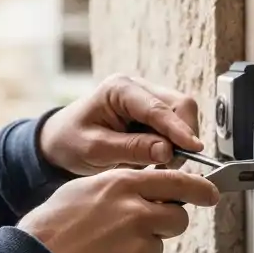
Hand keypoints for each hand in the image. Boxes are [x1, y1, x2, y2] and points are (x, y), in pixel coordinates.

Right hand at [18, 168, 219, 252]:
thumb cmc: (50, 229)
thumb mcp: (82, 191)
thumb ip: (117, 189)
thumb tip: (141, 190)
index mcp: (121, 184)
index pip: (176, 181)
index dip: (200, 188)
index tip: (212, 193)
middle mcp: (136, 211)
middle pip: (177, 217)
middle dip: (166, 225)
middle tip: (139, 230)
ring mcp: (138, 244)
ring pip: (156, 247)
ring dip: (139, 250)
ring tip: (103, 251)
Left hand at [38, 73, 203, 176]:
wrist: (59, 142)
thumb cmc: (70, 141)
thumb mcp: (94, 149)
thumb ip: (131, 149)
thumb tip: (167, 151)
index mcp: (119, 89)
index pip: (158, 107)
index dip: (178, 129)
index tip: (193, 148)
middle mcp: (137, 88)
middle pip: (179, 105)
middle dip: (183, 135)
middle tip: (172, 164)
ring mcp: (147, 99)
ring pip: (182, 115)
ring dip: (179, 141)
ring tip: (160, 165)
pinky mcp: (153, 114)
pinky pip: (175, 126)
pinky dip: (174, 144)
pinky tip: (158, 160)